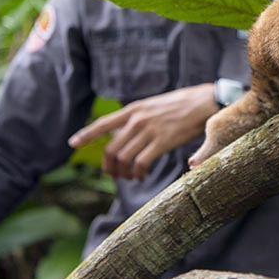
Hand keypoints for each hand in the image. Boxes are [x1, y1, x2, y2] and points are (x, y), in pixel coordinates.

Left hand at [68, 83, 215, 179]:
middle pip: (111, 148)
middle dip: (109, 166)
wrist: (205, 102)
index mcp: (135, 109)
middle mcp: (138, 119)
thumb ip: (138, 118)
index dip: (86, 135)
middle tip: (114, 174)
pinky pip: (141, 163)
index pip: (103, 123)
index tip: (72, 144)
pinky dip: (138, 173)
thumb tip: (124, 135)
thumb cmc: (182, 105)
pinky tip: (142, 175)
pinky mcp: (162, 141)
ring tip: (131, 176)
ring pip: (124, 158)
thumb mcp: (154, 105)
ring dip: (124, 172)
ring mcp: (149, 130)